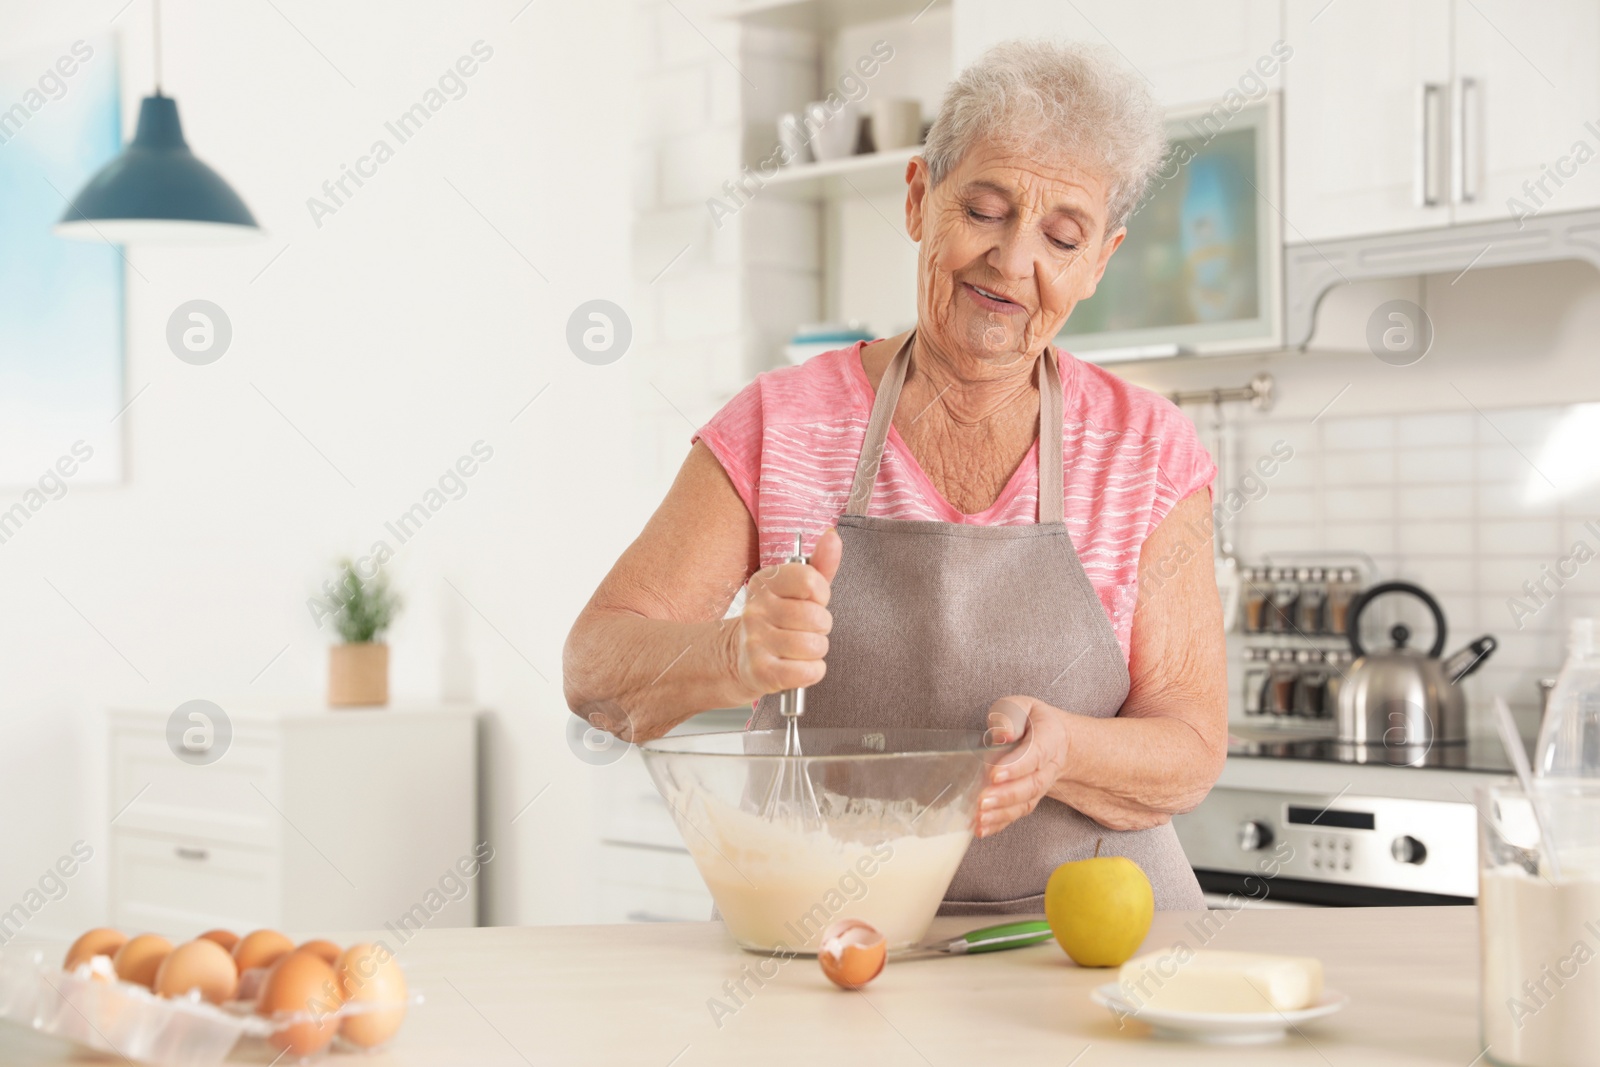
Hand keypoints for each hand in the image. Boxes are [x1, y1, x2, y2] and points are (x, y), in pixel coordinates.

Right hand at [731, 529, 841, 696]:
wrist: (740, 657)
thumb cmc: (777, 619)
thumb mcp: (796, 588)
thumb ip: (819, 563)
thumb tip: (832, 536)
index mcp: (765, 583)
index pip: (810, 580)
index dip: (821, 594)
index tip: (811, 600)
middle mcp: (755, 610)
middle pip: (817, 616)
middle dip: (821, 626)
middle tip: (804, 628)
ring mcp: (756, 641)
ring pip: (815, 645)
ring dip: (816, 650)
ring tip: (799, 647)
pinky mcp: (761, 671)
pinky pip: (808, 671)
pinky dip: (812, 671)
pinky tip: (798, 665)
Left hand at [976, 696, 1072, 838]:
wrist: (1056, 740)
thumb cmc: (1031, 720)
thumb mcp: (1022, 706)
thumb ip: (1010, 717)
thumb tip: (1000, 735)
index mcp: (1049, 738)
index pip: (1035, 754)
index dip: (1016, 766)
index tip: (995, 774)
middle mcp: (1049, 767)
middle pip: (1031, 785)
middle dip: (1006, 795)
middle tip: (982, 801)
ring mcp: (1040, 786)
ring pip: (1025, 804)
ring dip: (1001, 814)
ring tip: (979, 818)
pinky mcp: (1028, 800)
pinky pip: (1016, 815)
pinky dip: (998, 824)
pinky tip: (980, 829)